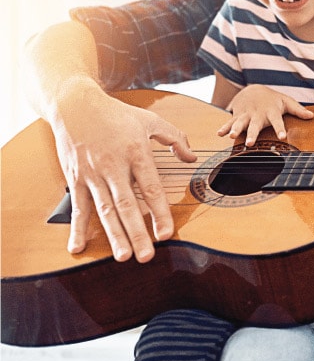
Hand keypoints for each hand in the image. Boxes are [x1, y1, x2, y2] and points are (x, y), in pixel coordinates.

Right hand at [54, 90, 195, 262]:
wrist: (75, 104)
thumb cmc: (116, 114)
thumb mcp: (150, 120)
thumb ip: (175, 138)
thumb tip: (192, 158)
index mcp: (136, 152)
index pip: (151, 187)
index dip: (159, 212)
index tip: (166, 233)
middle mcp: (114, 166)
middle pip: (127, 204)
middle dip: (137, 232)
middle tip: (145, 256)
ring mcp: (93, 174)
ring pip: (104, 209)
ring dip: (113, 235)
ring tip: (123, 256)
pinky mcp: (75, 178)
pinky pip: (78, 207)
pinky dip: (76, 229)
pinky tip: (77, 247)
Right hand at [217, 84, 313, 146]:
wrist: (253, 89)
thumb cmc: (272, 99)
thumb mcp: (286, 101)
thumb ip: (298, 110)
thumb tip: (312, 116)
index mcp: (271, 111)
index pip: (277, 121)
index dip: (280, 129)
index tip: (283, 137)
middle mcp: (258, 114)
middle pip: (255, 125)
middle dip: (252, 134)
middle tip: (250, 144)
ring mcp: (246, 115)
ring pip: (240, 123)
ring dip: (236, 129)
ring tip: (232, 136)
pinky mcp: (237, 116)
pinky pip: (229, 122)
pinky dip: (224, 127)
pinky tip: (219, 134)